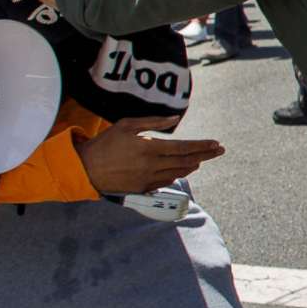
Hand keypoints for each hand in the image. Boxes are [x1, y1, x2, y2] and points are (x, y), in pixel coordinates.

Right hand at [75, 117, 224, 195]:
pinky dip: (178, 175)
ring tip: (203, 159)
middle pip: (187, 161)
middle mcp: (153, 166)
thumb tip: (176, 118)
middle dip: (206, 155)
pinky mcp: (144, 188)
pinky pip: (167, 182)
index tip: (216, 144)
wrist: (87, 169)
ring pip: (179, 173)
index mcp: (150, 149)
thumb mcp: (127, 125)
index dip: (202, 146)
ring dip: (193, 165)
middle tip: (220, 151)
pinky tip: (183, 169)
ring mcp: (149, 179)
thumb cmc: (105, 143)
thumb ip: (154, 123)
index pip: (184, 148)